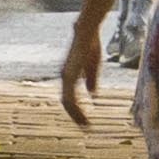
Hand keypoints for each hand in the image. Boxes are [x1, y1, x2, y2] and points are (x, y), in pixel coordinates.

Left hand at [57, 12, 103, 126]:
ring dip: (76, 114)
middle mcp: (65, 77)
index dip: (77, 109)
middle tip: (85, 126)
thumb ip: (91, 79)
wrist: (87, 31)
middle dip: (76, 116)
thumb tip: (92, 94)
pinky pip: (70, 95)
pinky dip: (76, 107)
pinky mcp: (70, 74)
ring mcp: (66, 76)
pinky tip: (83, 112)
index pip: (69, 97)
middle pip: (66, 102)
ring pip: (67, 101)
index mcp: (69, 75)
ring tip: (85, 125)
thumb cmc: (90, 44)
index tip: (85, 119)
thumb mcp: (93, 65)